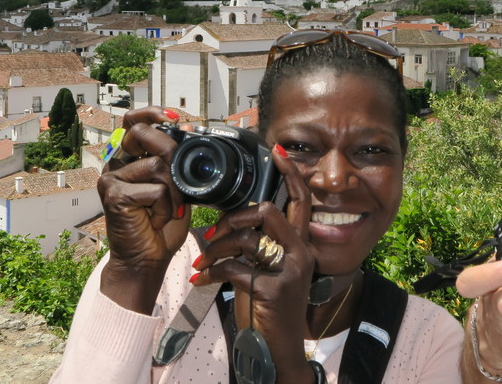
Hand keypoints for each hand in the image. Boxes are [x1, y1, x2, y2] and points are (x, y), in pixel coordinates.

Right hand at [97, 107, 189, 312]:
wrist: (147, 260)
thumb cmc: (160, 226)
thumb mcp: (177, 188)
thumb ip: (179, 162)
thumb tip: (189, 128)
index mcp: (129, 159)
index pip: (133, 121)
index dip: (152, 112)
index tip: (175, 116)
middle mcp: (115, 165)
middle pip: (142, 133)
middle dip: (170, 150)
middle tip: (182, 178)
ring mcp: (111, 180)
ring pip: (157, 165)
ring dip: (175, 191)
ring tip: (170, 210)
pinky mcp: (114, 196)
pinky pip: (155, 189)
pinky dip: (166, 207)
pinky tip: (158, 221)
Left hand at [190, 146, 318, 381]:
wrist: (276, 351)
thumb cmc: (268, 309)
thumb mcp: (269, 271)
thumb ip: (261, 244)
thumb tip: (235, 220)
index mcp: (300, 245)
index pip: (301, 200)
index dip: (290, 173)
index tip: (277, 152)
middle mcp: (300, 254)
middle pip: (268, 211)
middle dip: (235, 216)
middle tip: (214, 231)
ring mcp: (288, 271)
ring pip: (246, 239)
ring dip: (216, 248)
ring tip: (202, 261)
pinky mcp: (272, 289)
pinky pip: (234, 267)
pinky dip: (211, 272)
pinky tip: (201, 280)